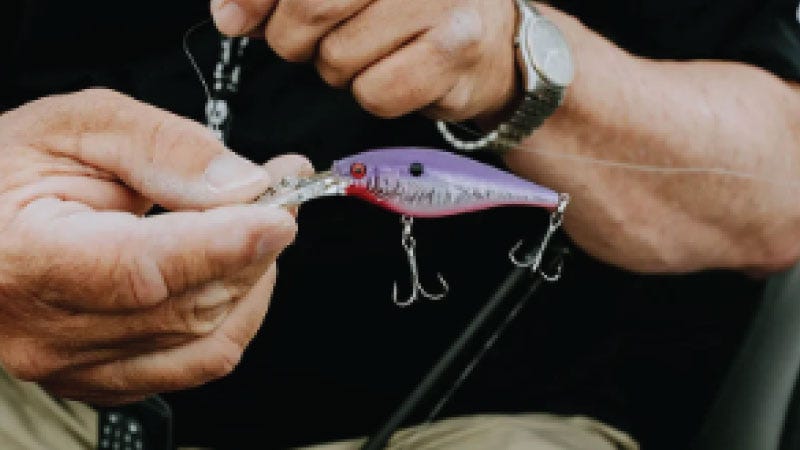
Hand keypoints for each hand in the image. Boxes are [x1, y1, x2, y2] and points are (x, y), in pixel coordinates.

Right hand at [0, 88, 311, 404]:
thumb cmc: (11, 169)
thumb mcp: (77, 126)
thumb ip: (162, 147)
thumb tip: (243, 186)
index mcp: (24, 257)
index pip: (140, 268)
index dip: (222, 246)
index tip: (279, 217)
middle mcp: (45, 332)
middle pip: (186, 306)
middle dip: (253, 249)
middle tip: (281, 196)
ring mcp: (73, 367)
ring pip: (203, 342)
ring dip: (251, 280)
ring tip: (258, 224)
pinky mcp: (100, 379)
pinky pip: (193, 364)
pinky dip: (231, 315)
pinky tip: (229, 270)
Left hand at [210, 0, 518, 121]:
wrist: (494, 45)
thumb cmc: (410, 13)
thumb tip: (231, 15)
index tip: (234, 18)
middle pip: (313, 5)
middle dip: (293, 37)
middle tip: (307, 43)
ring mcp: (440, 3)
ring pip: (340, 57)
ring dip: (340, 69)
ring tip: (372, 53)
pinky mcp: (455, 51)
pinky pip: (375, 93)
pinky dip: (374, 95)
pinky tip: (397, 75)